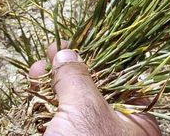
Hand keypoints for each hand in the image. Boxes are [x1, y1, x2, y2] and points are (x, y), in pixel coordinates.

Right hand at [29, 45, 160, 135]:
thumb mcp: (85, 111)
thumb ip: (76, 78)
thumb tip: (68, 54)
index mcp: (137, 121)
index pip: (119, 77)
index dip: (93, 56)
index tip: (69, 43)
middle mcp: (117, 132)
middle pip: (92, 91)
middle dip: (66, 71)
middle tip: (46, 57)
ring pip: (72, 108)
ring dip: (51, 87)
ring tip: (34, 73)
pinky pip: (58, 126)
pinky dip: (44, 110)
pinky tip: (32, 94)